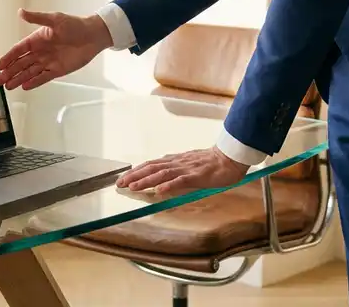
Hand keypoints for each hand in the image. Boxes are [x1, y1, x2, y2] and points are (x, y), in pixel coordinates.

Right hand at [0, 9, 112, 90]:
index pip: (19, 50)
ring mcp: (48, 61)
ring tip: (8, 86)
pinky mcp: (58, 70)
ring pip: (30, 72)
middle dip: (10, 72)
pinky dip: (34, 82)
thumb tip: (20, 12)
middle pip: (21, 63)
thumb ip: (36, 18)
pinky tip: (24, 86)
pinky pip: (43, 77)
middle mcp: (40, 51)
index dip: (8, 58)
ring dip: (19, 78)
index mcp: (37, 39)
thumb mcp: (54, 19)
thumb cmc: (75, 25)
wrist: (93, 35)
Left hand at [116, 147, 249, 195]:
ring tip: (133, 187)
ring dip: (146, 180)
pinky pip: (181, 181)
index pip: (151, 165)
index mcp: (175, 161)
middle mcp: (177, 163)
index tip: (123, 178)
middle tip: (120, 184)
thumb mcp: (188, 164)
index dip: (136, 171)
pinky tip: (159, 191)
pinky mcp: (197, 175)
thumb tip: (159, 178)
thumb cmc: (210, 163)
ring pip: (162, 174)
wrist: (229, 158)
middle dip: (135, 176)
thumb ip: (175, 170)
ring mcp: (186, 168)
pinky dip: (169, 185)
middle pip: (152, 168)